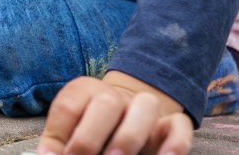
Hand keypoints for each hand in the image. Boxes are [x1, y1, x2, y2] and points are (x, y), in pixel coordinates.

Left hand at [37, 73, 192, 154]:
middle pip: (106, 102)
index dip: (59, 134)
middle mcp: (116, 96)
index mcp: (84, 92)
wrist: (127, 115)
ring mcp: (146, 108)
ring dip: (130, 137)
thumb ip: (58, 145)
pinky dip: (174, 146)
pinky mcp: (173, 124)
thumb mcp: (68, 133)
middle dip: (91, 137)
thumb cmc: (89, 130)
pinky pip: (180, 128)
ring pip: (146, 106)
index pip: (68, 105)